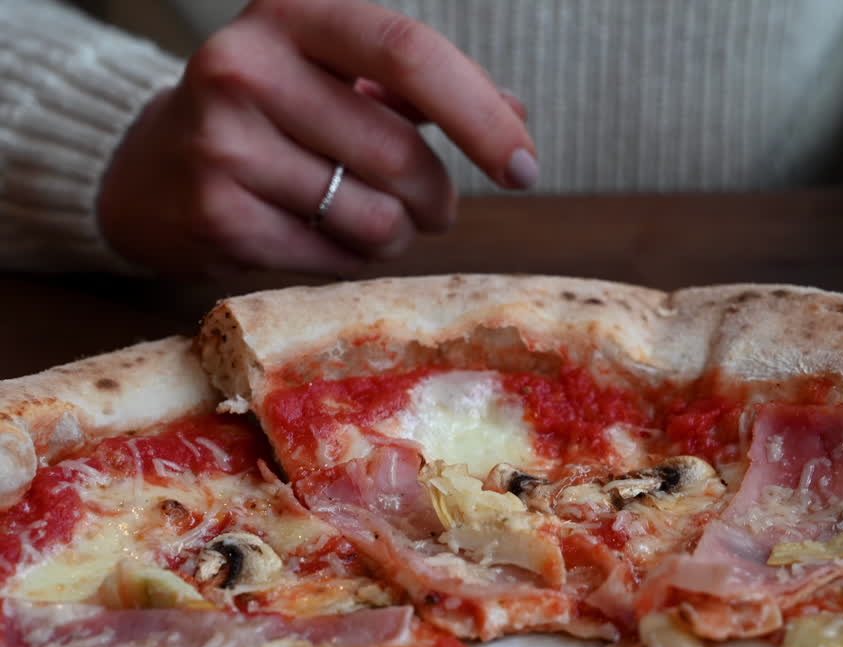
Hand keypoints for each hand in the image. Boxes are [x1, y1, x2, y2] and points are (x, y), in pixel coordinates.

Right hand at [98, 0, 534, 274]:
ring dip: (397, 233)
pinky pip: (336, 259)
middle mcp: (246, 66)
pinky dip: (352, 259)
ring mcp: (223, 143)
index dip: (480, 116)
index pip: (409, 54)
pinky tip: (320, 233)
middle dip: (439, 198)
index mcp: (293, 13)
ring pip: (375, 220)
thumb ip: (427, 90)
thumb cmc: (277, 114)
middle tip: (434, 206)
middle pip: (401, 156)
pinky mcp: (217, 216)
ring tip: (369, 216)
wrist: (151, 167)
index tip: (524, 168)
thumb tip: (516, 117)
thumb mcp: (343, 76)